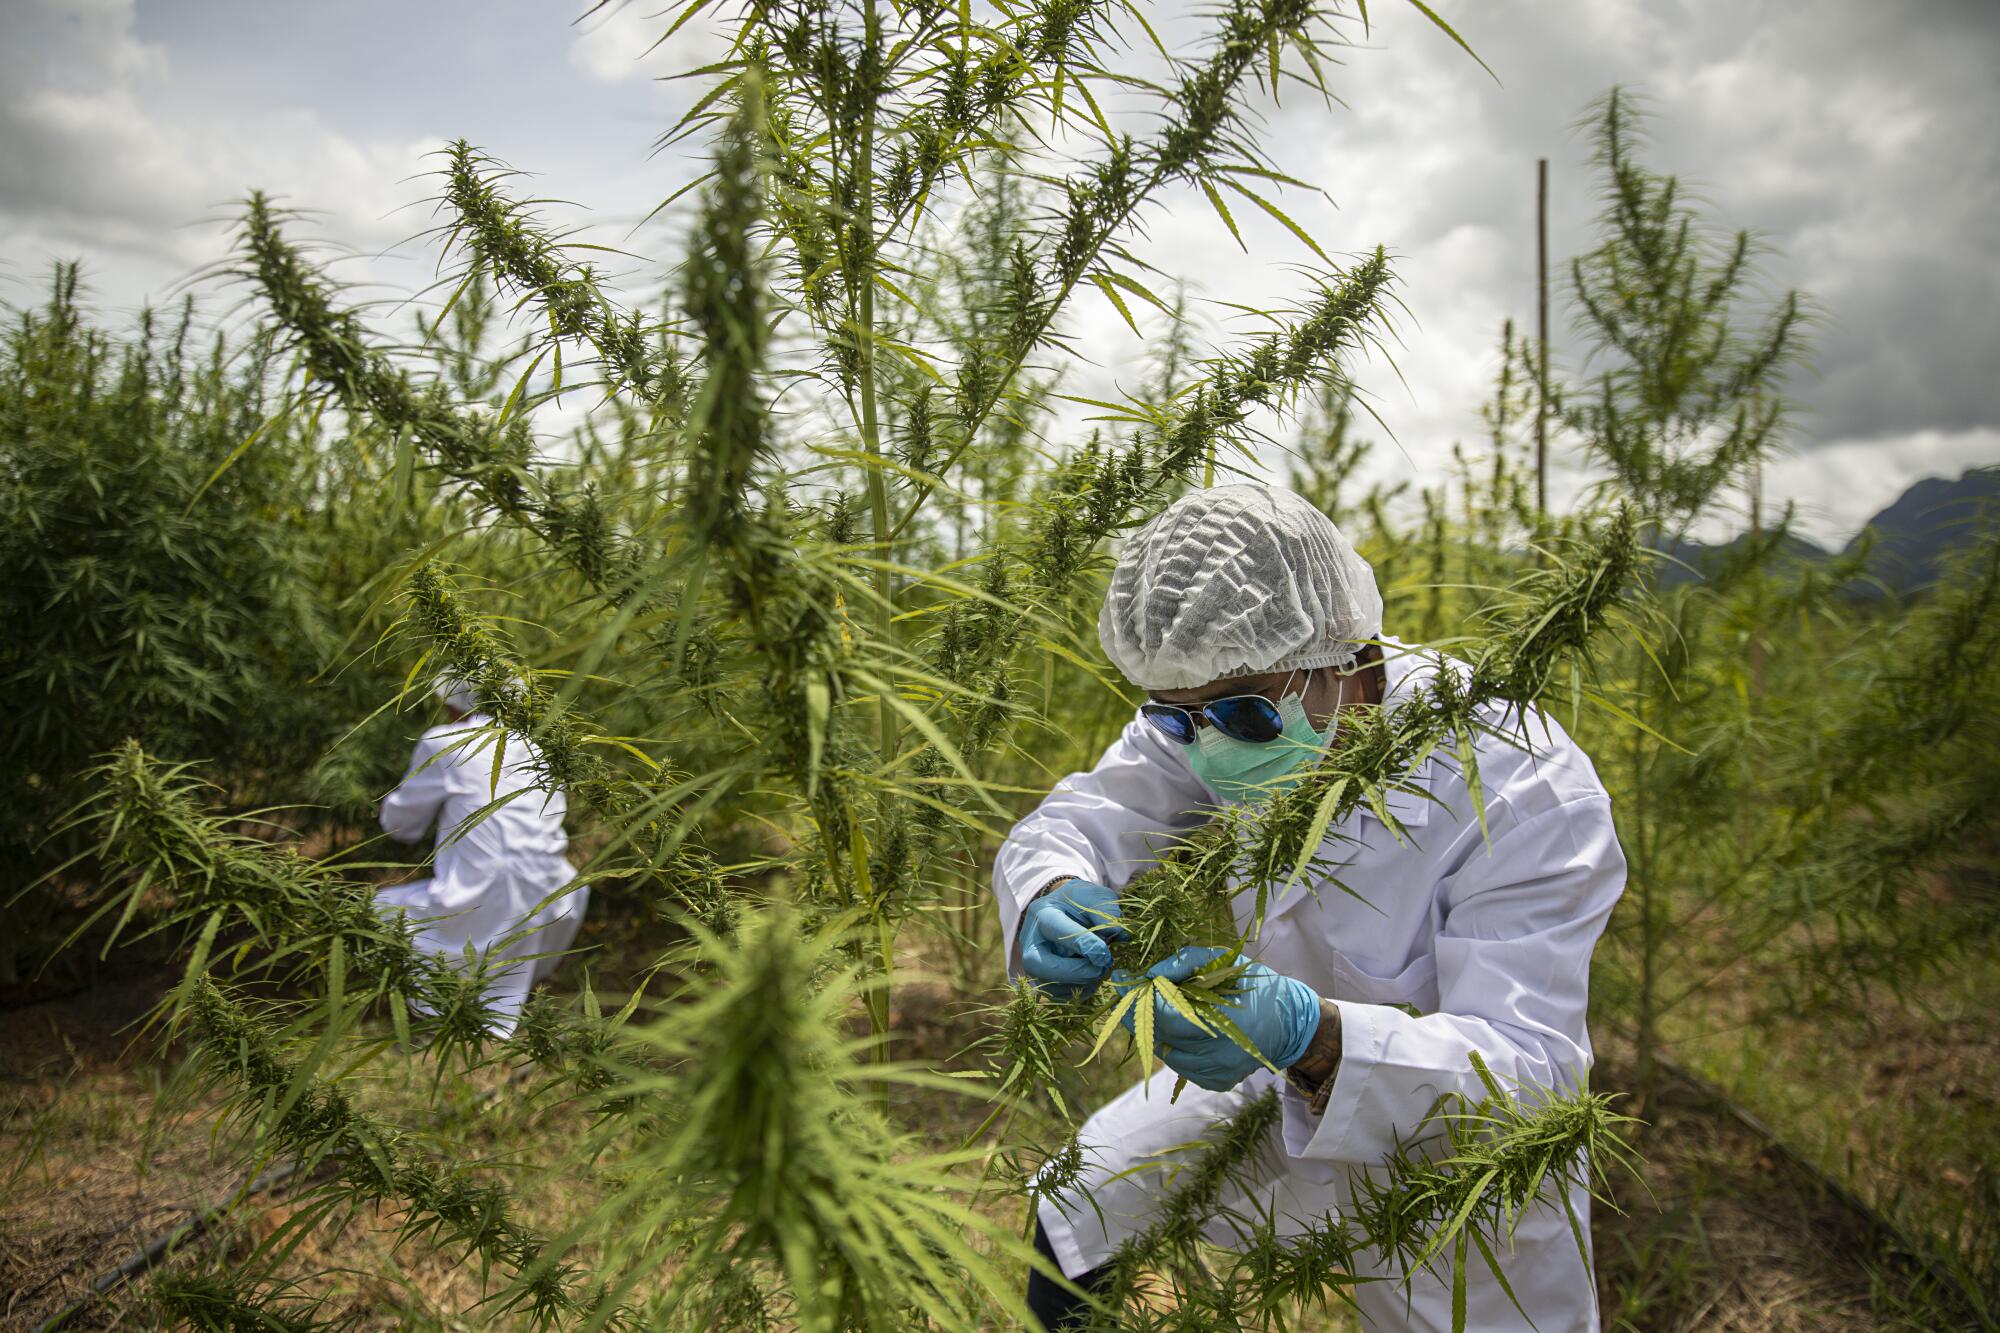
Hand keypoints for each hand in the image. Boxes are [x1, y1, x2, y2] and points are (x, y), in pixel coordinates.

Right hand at [1018, 879, 1125, 997]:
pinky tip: (1093, 979)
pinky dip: (1079, 991)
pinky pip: (1057, 995)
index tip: (1104, 953)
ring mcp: (1034, 963)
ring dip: (1080, 984)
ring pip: (1047, 985)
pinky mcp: (1042, 979)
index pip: (1056, 929)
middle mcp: (1031, 940)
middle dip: (1072, 972)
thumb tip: (1117, 932)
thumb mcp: (1096, 896)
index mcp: (1044, 913)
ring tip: (1100, 971)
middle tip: (1100, 968)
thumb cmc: (1082, 903)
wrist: (1068, 913)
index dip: (1082, 944)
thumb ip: (1106, 911)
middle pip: (1037, 964)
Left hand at [1121, 947, 1320, 1090]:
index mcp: (1219, 1020)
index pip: (1162, 1016)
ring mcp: (1215, 1072)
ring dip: (1159, 1031)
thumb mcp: (1225, 962)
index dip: (1136, 1000)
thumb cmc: (1256, 987)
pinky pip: (1181, 1065)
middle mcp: (1215, 1054)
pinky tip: (1187, 1031)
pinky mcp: (1216, 1082)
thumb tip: (1151, 974)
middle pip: (1158, 1037)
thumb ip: (1186, 963)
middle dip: (1142, 1014)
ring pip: (1166, 1053)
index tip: (1120, 982)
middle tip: (1134, 993)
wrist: (1291, 1025)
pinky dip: (1177, 1047)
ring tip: (1166, 1010)